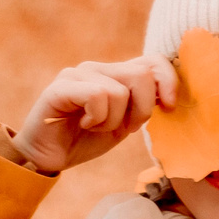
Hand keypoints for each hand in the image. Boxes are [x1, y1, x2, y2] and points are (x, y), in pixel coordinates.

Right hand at [13, 57, 176, 173]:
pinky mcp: (60, 87)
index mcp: (115, 74)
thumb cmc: (86, 140)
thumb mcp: (125, 123)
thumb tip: (170, 96)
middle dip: (141, 110)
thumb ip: (143, 104)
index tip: (170, 107)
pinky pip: (98, 96)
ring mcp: (77, 74)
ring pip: (119, 91)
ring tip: (96, 127)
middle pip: (142, 76)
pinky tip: (85, 124)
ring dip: (114, 121)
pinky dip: (97, 118)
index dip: (168, 81)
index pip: (153, 61)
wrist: (48, 157)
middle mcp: (97, 68)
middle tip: (125, 128)